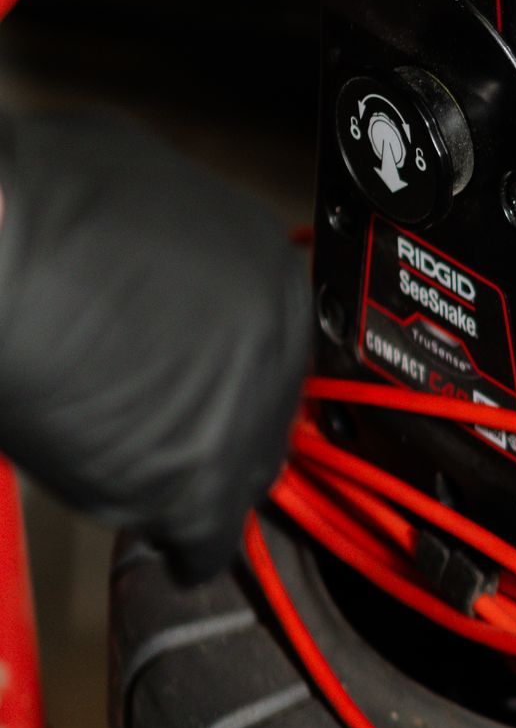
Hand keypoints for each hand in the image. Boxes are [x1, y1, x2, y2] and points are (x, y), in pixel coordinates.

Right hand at [0, 111, 308, 582]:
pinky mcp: (197, 483)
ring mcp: (244, 413)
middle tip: (160, 422)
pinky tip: (169, 547)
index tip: (190, 373)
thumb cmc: (45, 206)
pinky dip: (184, 547)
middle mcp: (276, 340)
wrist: (1, 252)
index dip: (220, 361)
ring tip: (141, 468)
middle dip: (216, 417)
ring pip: (241, 473)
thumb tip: (153, 255)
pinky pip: (208, 539)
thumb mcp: (140, 180)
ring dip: (196, 477)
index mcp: (269, 268)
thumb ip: (171, 236)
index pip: (267, 339)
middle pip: (263, 406)